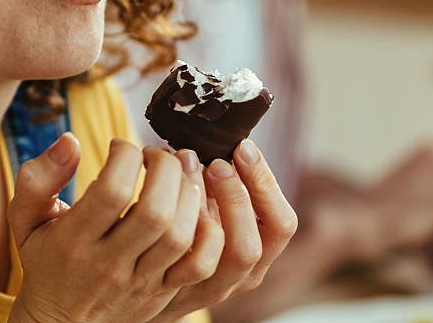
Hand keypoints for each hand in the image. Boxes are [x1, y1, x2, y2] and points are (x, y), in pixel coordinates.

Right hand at [7, 134, 210, 322]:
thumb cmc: (45, 259)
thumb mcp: (26, 218)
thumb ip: (38, 177)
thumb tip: (71, 141)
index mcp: (74, 241)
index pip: (111, 192)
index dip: (125, 157)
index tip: (121, 147)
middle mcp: (110, 264)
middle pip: (155, 212)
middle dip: (165, 169)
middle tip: (157, 155)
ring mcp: (141, 282)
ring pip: (180, 236)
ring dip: (188, 194)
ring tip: (177, 176)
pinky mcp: (164, 293)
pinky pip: (200, 265)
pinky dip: (208, 232)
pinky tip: (195, 209)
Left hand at [153, 139, 297, 321]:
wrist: (152, 277)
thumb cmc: (190, 230)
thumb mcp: (216, 207)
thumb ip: (225, 184)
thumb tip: (228, 136)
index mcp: (260, 250)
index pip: (281, 224)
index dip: (265, 183)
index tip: (243, 148)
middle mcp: (242, 275)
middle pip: (255, 245)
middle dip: (237, 196)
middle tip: (215, 164)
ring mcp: (211, 289)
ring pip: (221, 260)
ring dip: (208, 211)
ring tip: (188, 174)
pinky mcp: (179, 295)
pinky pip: (184, 267)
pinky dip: (178, 231)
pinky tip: (164, 200)